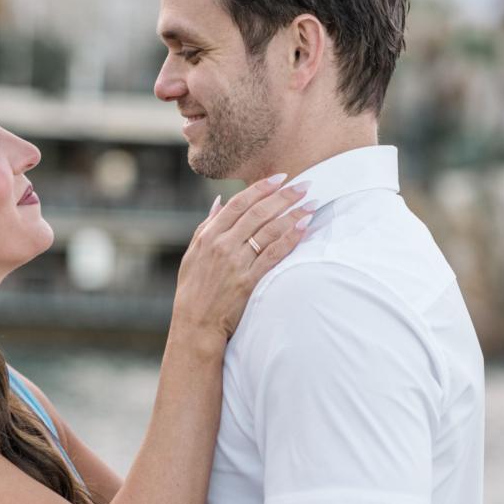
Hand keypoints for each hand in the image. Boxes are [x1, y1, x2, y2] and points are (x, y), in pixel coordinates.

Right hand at [173, 177, 310, 343]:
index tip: (279, 177)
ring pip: (269, 230)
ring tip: (311, 203)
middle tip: (304, 184)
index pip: (238, 203)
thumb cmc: (193, 290)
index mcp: (208, 236)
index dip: (260, 188)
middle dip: (284, 195)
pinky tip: (304, 227)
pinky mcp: (249, 281)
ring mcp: (236, 263)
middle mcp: (222, 246)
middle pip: (258, 212)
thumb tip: (219, 202)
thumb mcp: (193, 255)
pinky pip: (274, 255)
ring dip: (293, 214)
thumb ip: (206, 226)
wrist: (195, 325)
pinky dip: (290, 239)